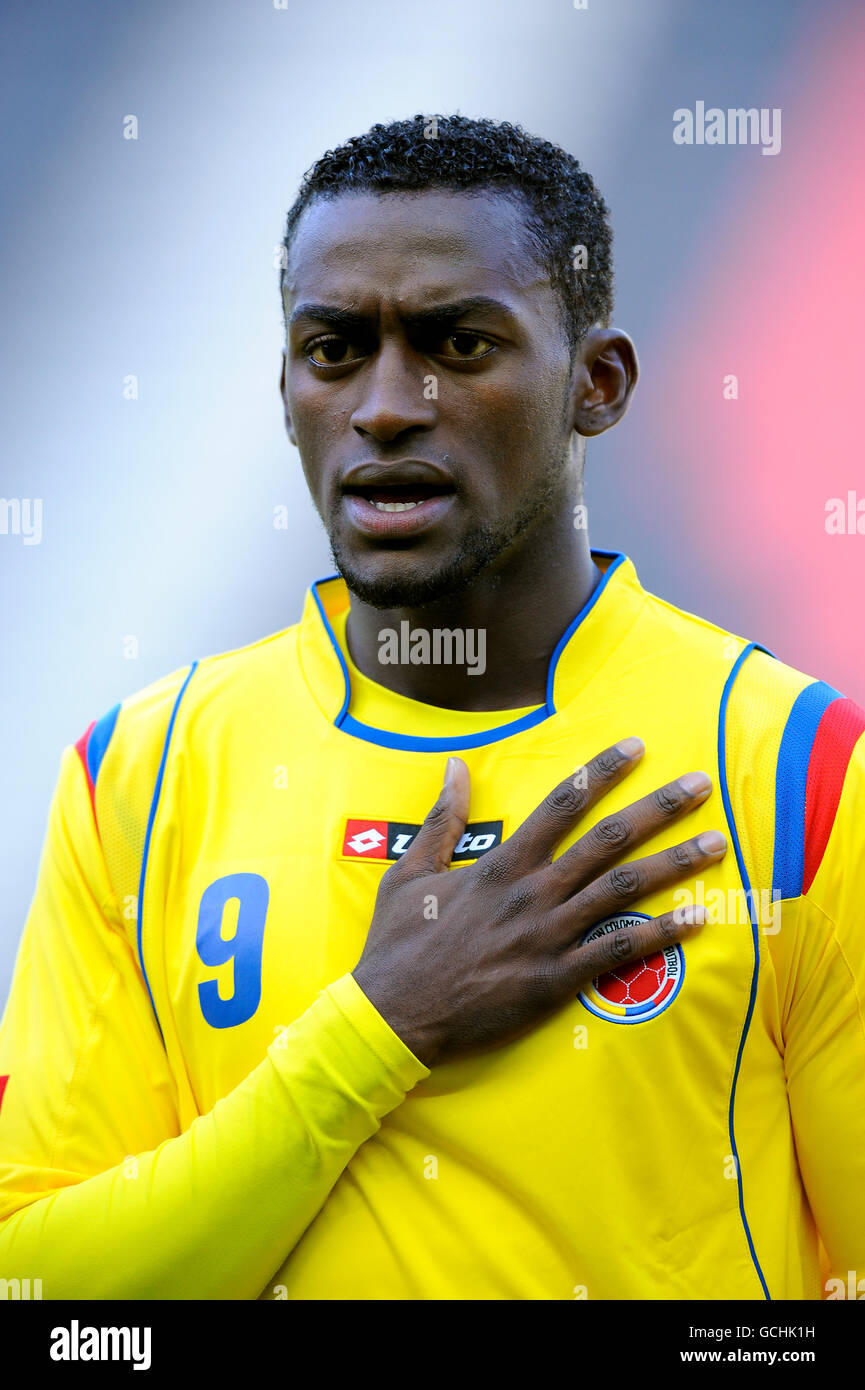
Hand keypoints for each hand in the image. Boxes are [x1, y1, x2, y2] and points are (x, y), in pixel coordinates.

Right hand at [352, 737, 724, 1065]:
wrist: (393, 1014)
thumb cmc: (397, 943)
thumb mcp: (408, 872)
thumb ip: (441, 820)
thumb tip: (454, 767)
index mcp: (502, 863)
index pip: (562, 803)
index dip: (602, 771)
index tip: (637, 747)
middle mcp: (533, 892)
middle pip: (608, 839)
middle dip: (660, 808)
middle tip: (701, 784)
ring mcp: (548, 936)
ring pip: (624, 890)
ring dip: (676, 864)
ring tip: (717, 845)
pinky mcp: (555, 979)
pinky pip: (620, 952)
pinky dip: (662, 935)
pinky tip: (698, 919)